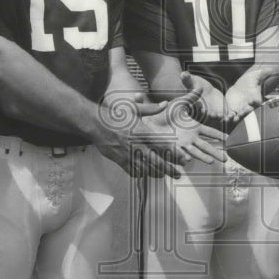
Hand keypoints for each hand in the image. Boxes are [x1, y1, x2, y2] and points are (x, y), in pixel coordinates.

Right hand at [95, 82, 219, 177]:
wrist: (95, 123)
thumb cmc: (115, 115)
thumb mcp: (134, 109)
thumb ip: (151, 109)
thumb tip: (165, 104)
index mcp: (142, 131)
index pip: (162, 145)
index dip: (174, 154)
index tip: (183, 159)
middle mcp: (136, 144)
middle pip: (156, 161)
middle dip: (169, 169)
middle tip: (178, 174)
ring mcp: (127, 154)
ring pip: (145, 169)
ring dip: (156, 173)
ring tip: (163, 174)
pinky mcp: (119, 160)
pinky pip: (132, 171)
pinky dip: (140, 173)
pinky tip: (145, 172)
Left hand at [141, 76, 225, 165]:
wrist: (149, 119)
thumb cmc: (164, 111)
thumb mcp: (179, 103)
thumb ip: (191, 97)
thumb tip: (201, 87)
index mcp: (194, 127)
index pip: (210, 132)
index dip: (219, 136)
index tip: (229, 140)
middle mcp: (190, 137)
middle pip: (206, 146)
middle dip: (216, 152)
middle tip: (226, 159)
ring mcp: (182, 144)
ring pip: (195, 152)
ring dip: (203, 157)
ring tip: (211, 162)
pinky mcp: (172, 148)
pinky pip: (179, 154)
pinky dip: (183, 157)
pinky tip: (188, 160)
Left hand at [223, 73, 267, 122]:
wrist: (245, 84)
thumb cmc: (253, 80)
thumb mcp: (257, 75)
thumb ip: (263, 73)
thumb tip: (271, 69)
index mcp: (256, 98)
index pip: (256, 101)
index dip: (253, 103)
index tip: (250, 105)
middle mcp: (249, 105)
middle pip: (246, 111)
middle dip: (242, 113)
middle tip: (238, 116)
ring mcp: (240, 108)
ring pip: (237, 114)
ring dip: (232, 117)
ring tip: (227, 119)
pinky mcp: (232, 108)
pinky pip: (229, 112)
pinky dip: (225, 115)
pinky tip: (219, 116)